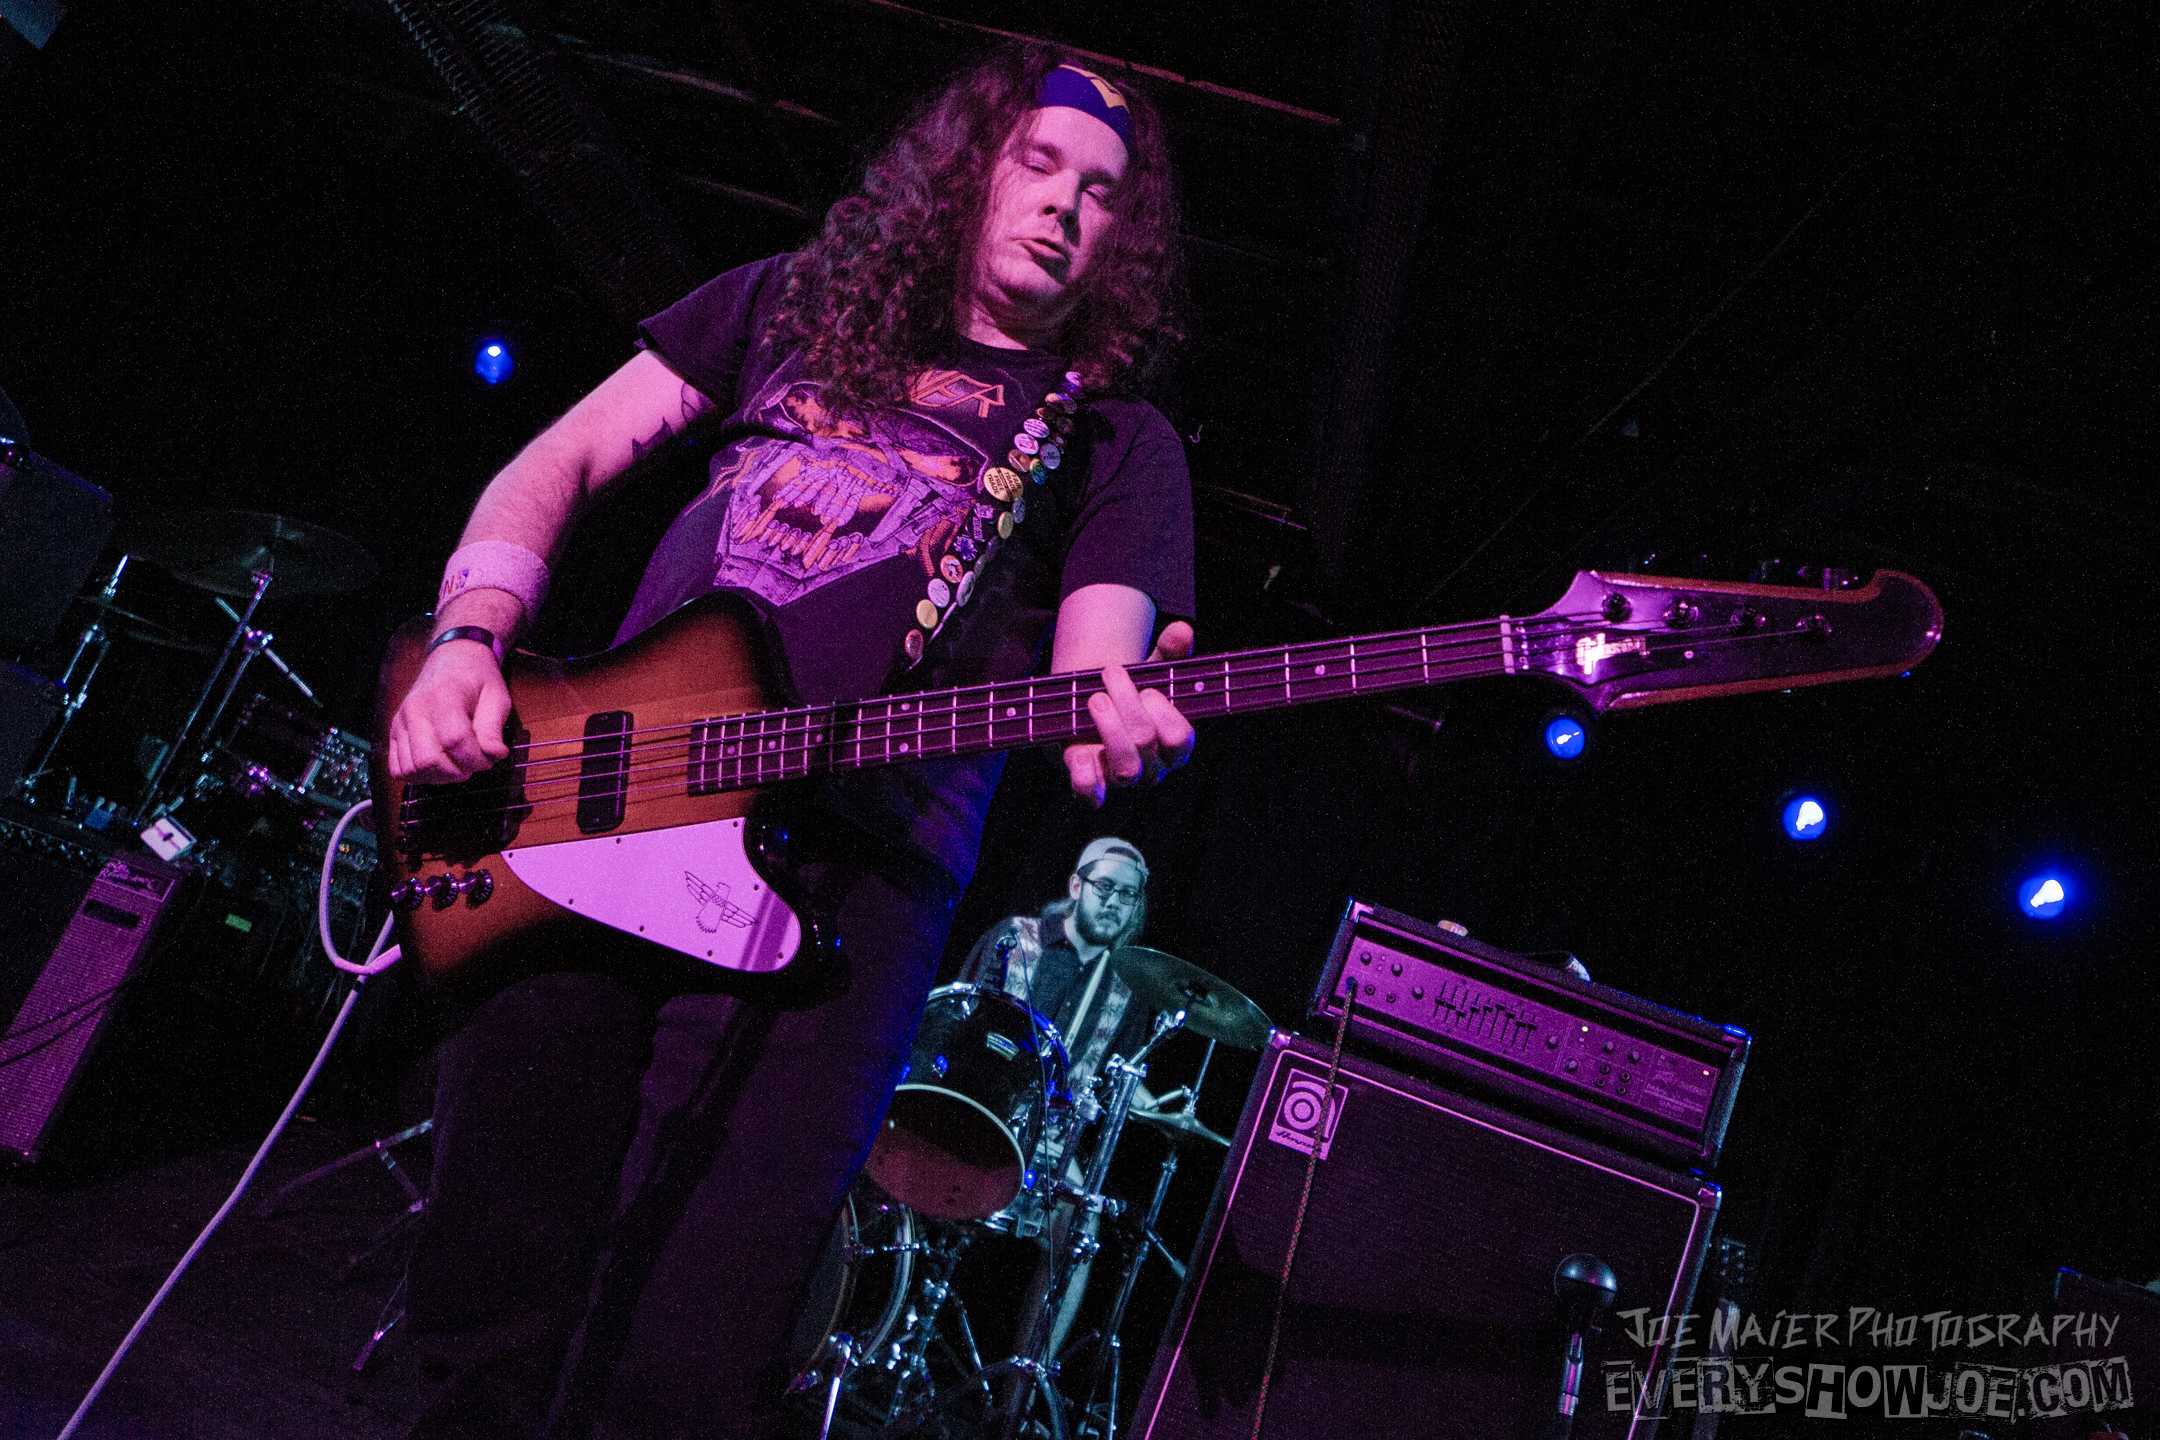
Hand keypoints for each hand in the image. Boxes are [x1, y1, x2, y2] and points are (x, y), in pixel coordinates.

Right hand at [386, 640, 512, 783]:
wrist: (452, 660)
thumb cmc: (477, 679)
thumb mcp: (496, 697)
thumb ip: (493, 727)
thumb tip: (494, 755)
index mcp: (443, 697)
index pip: (455, 741)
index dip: (476, 759)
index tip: (490, 757)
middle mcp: (415, 710)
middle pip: (429, 760)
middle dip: (458, 771)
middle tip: (474, 762)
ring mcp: (400, 722)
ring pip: (412, 769)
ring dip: (439, 777)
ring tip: (457, 764)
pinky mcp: (394, 733)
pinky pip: (398, 768)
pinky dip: (419, 776)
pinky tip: (439, 767)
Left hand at [1064, 620, 1196, 806]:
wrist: (1088, 712)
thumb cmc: (1128, 695)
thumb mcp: (1148, 671)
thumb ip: (1168, 653)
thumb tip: (1182, 631)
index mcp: (1175, 745)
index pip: (1179, 737)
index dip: (1161, 710)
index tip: (1147, 687)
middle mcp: (1154, 768)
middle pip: (1146, 742)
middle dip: (1126, 702)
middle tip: (1111, 674)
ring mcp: (1123, 781)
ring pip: (1125, 768)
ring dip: (1108, 727)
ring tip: (1094, 699)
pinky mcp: (1092, 788)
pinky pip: (1091, 797)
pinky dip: (1085, 778)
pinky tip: (1079, 755)